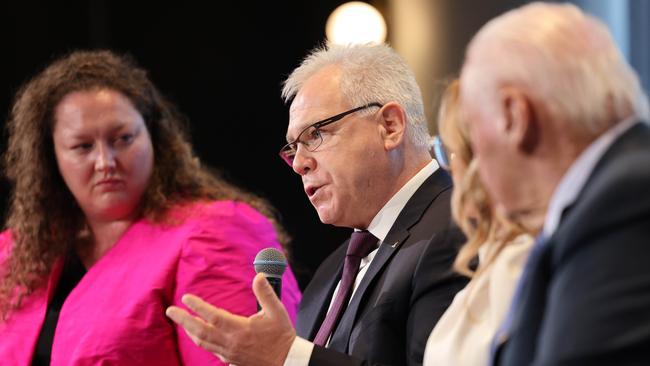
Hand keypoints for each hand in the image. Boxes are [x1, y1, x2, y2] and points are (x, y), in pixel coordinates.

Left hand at [166, 273, 295, 365]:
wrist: (287, 362)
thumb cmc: (282, 336)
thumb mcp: (277, 312)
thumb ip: (266, 293)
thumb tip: (259, 275)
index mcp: (240, 330)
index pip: (213, 316)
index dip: (198, 307)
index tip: (186, 298)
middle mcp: (231, 343)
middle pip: (200, 331)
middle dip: (183, 320)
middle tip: (170, 311)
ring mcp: (230, 353)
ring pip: (203, 342)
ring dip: (190, 331)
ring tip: (182, 321)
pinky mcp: (231, 360)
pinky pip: (211, 349)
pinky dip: (201, 340)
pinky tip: (199, 335)